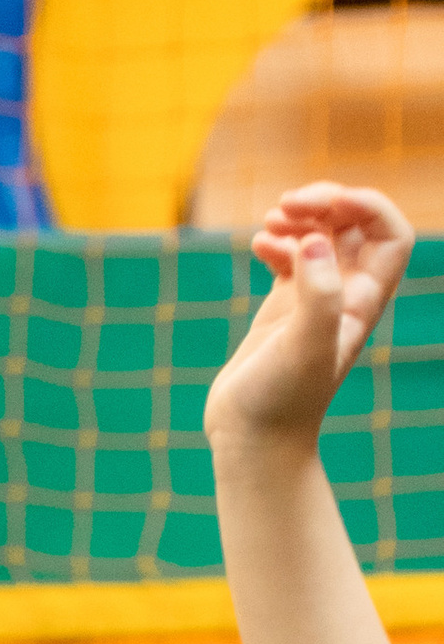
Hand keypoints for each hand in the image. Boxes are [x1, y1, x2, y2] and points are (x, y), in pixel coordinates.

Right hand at [206, 182, 414, 456]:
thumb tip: (315, 238)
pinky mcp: (284, 310)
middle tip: (289, 204)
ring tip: (272, 219)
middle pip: (355, 226)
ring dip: (301, 217)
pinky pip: (291, 258)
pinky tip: (258, 244)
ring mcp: (314, 301)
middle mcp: (345, 297)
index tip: (328, 203)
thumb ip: (318, 292)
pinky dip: (278, 240)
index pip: (390, 234)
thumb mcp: (305, 346)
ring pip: (323, 237)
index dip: (367, 206)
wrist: (253, 441)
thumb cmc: (281, 401)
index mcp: (363, 301)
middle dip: (326, 203)